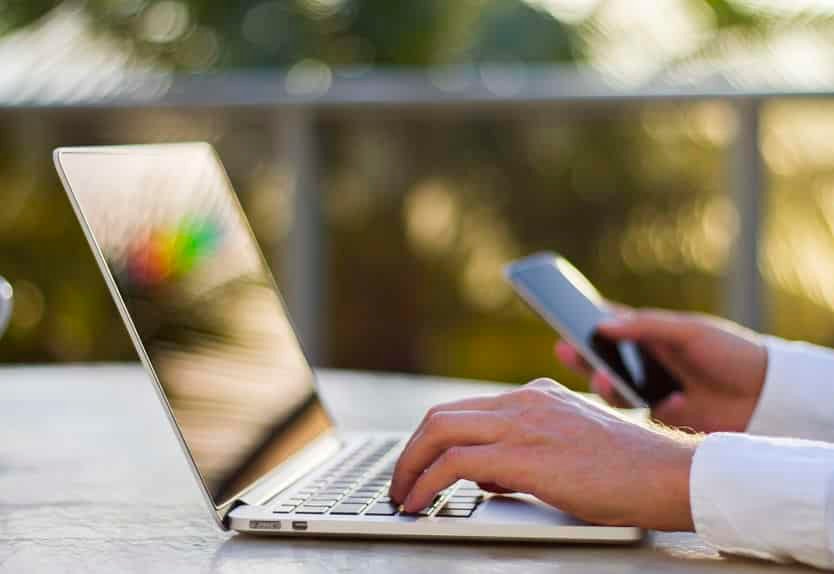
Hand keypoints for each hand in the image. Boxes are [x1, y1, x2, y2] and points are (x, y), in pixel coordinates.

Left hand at [389, 379, 698, 530]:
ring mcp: (522, 424)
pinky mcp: (524, 454)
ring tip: (399, 496)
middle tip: (398, 482)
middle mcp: (523, 402)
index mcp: (534, 397)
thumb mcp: (568, 448)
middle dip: (410, 451)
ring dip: (409, 466)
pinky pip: (455, 463)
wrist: (667, 474)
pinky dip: (426, 482)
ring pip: (438, 431)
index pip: (463, 410)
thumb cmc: (627, 470)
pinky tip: (419, 502)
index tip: (417, 466)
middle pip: (441, 417)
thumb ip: (525, 454)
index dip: (431, 440)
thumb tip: (486, 477)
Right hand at [555, 308, 767, 432]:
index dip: (586, 319)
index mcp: (653, 334)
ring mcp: (651, 389)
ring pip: (612, 386)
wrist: (769, 398)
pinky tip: (660, 399)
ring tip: (600, 377)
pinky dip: (637, 403)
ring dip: (602, 381)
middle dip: (581, 354)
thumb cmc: (732, 353)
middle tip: (562, 347)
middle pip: (603, 356)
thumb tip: (602, 324)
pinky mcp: (660, 417)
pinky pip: (633, 413)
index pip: (612, 323)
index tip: (561, 314)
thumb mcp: (690, 331)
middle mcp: (647, 361)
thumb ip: (646, 326)